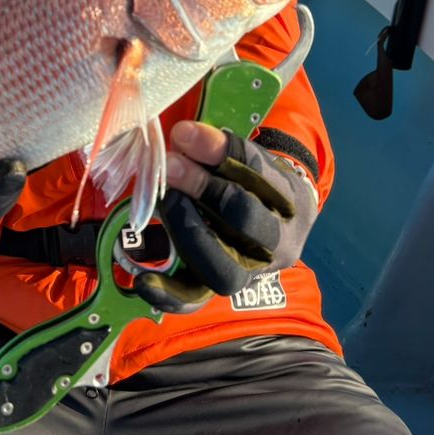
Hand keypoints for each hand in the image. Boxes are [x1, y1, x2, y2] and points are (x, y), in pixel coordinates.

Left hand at [132, 120, 317, 314]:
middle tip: (171, 165)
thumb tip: (180, 136)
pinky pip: (196, 301)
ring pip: (223, 266)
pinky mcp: (220, 290)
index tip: (184, 133)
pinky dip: (168, 294)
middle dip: (202, 187)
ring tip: (165, 199)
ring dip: (187, 229)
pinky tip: (143, 281)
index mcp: (290, 199)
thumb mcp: (248, 159)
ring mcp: (251, 273)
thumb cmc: (255, 183)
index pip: (260, 173)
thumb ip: (216, 147)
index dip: (219, 151)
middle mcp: (278, 243)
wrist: (278, 224)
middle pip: (244, 217)